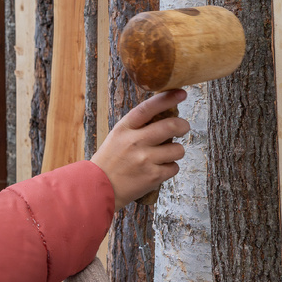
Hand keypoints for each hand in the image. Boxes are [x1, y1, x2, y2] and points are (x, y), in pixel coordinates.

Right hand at [90, 89, 188, 210]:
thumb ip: (137, 127)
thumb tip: (165, 117)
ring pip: (178, 149)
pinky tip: (158, 170)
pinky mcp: (153, 176)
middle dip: (183, 125)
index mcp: (124, 129)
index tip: (181, 93)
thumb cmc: (110, 161)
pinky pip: (174, 168)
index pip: (148, 108)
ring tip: (164, 156)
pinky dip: (170, 169)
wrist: (98, 188)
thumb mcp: (117, 137)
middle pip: (170, 126)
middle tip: (183, 127)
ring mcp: (145, 159)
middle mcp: (135, 142)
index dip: (166, 98)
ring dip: (175, 152)